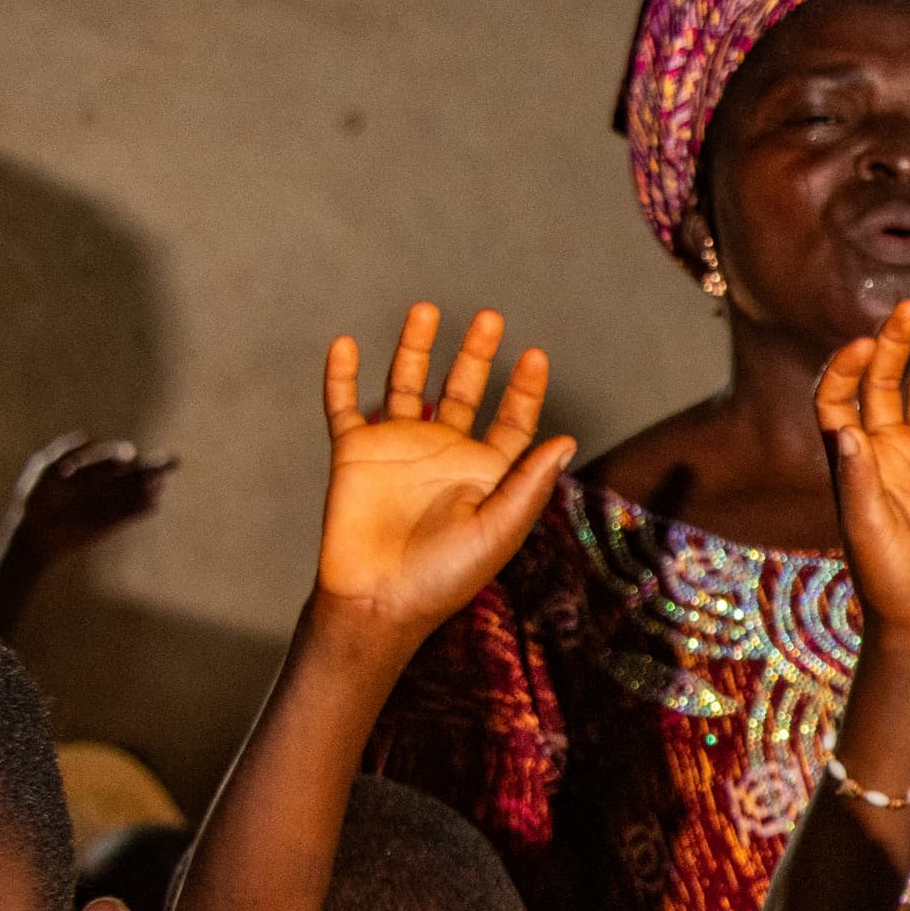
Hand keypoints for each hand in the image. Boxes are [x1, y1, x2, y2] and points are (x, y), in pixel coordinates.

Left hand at [0, 434, 175, 566]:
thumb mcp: (44, 469)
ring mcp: (111, 503)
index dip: (123, 454)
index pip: (113, 457)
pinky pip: (132, 514)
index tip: (129, 455)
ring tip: (157, 483)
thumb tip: (89, 436)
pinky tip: (152, 503)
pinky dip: (142, 508)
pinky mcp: (113, 523)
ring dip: (150, 487)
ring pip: (137, 493)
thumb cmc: (35, 499)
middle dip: (154, 467)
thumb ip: (64, 451)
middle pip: (134, 473)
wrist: (35, 533)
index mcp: (90, 468)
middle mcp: (105, 484)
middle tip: (174, 461)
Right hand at [314, 304, 576, 641]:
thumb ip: (529, 484)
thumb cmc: (445, 576)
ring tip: (427, 309)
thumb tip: (567, 440)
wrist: (380, 600)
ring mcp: (398, 448)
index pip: (511, 420)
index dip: (524, 389)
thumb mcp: (498, 530)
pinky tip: (347, 343)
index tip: (535, 356)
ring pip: (407, 383)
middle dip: (477, 354)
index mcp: (486, 472)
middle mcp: (444, 452)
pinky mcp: (354, 452)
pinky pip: (344, 404)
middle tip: (490, 318)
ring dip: (415, 348)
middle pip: (464, 389)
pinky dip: (342, 375)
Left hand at [819, 302, 909, 641]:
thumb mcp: (867, 532)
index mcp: (855, 458)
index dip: (845, 366)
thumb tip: (848, 431)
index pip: (840, 396)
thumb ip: (857, 482)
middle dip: (896, 342)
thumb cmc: (885, 581)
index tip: (863, 343)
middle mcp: (888, 448)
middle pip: (885, 380)